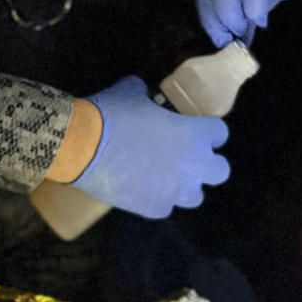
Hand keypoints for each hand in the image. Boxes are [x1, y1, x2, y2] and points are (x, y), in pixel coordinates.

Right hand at [69, 76, 229, 218]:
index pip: (220, 134)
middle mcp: (192, 166)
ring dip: (184, 186)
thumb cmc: (111, 114)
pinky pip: (165, 207)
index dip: (208, 131)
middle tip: (186, 158)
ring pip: (195, 196)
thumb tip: (142, 93)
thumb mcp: (132, 92)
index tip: (195, 130)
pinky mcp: (154, 209)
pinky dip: (157, 199)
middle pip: (220, 171)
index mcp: (193, 134)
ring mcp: (175, 191)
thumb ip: (146, 94)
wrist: (80, 147)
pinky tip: (141, 190)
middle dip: (207, 165)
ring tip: (164, 178)